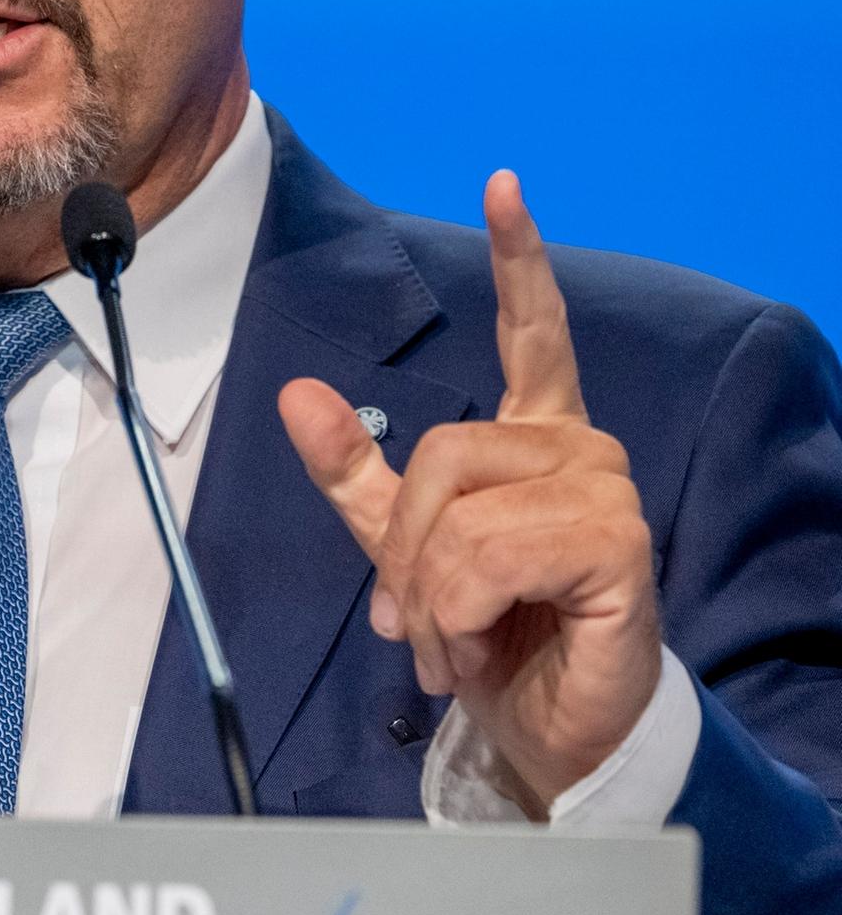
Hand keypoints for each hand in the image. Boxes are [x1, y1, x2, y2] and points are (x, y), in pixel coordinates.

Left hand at [278, 172, 661, 815]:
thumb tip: (296, 392)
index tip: (504, 185)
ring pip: (457, 515)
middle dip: (405, 551)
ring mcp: (606, 494)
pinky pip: (488, 559)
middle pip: (439, 454)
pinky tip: (489, 648)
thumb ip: (352, 469)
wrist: (548, 729)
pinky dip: (461, 616)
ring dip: (430, 598)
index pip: (531, 331)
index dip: (519, 260)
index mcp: (534, 436)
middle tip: (423, 619)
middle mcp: (578, 449)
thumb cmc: (493, 633)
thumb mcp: (400, 545)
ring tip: (458, 642)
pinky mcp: (617, 549)